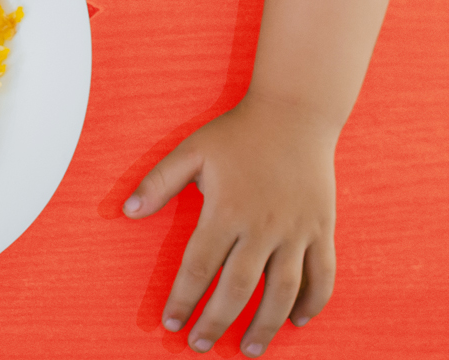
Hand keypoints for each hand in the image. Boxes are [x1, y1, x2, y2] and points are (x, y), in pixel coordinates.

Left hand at [124, 98, 338, 354]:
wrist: (296, 112)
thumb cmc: (239, 132)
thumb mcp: (192, 150)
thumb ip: (159, 182)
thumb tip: (126, 211)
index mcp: (226, 210)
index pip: (198, 268)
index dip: (183, 300)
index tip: (171, 324)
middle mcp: (262, 226)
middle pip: (237, 289)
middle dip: (216, 323)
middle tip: (201, 346)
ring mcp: (296, 230)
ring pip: (282, 291)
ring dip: (264, 326)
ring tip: (248, 349)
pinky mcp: (322, 229)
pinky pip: (322, 275)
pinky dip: (312, 302)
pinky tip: (297, 321)